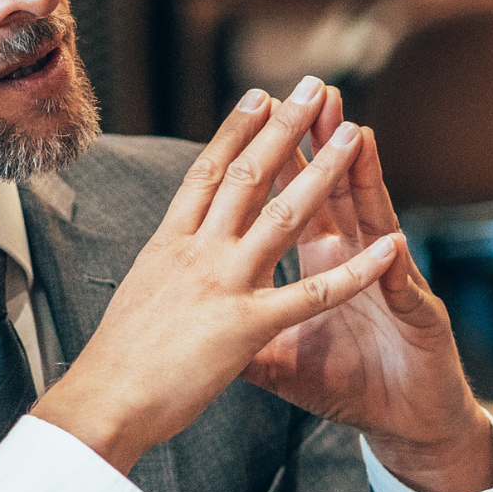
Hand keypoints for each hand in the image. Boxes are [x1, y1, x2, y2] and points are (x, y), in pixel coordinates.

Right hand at [32, 79, 401, 473]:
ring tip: (353, 134)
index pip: (206, 173)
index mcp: (168, 245)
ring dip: (324, 172)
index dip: (235, 131)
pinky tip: (390, 248)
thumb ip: (165, 272)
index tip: (259, 97)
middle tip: (314, 88)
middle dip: (284, 128)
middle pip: (246, 176)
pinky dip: (357, 271)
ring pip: (283, 216)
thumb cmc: (114, 363)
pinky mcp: (247, 327)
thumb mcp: (138, 298)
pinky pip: (313, 294)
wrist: (102, 403)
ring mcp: (223, 285)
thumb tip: (167, 257)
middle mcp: (196, 253)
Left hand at [241, 84, 492, 491]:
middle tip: (311, 93)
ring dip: (366, 180)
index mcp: (321, 263)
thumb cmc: (352, 384)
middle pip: (336, 192)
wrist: (406, 421)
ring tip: (358, 136)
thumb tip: (186, 319)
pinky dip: (395, 272)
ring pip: (377, 223)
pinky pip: (404, 293)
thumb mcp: (281, 359)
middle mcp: (358, 261)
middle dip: (322, 143)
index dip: (279, 160)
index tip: (257, 116)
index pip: (294, 199)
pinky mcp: (420, 319)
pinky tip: (394, 246)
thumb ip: (241, 331)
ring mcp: (393, 284)